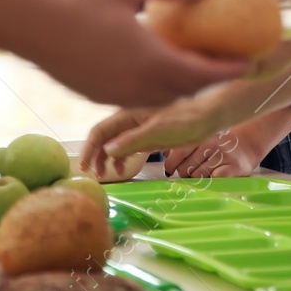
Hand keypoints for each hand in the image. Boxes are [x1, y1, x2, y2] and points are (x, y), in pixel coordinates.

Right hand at [32, 0, 249, 105]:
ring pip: (161, 98)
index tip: (249, 62)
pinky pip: (138, 98)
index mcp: (150, 62)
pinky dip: (156, 87)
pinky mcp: (99, 98)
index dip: (228, 70)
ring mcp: (116, 97)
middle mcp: (137, 87)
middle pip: (185, 91)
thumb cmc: (78, 0)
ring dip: (182, 85)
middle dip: (208, 79)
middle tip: (223, 60)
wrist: (29, 27)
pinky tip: (152, 66)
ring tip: (192, 63)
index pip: (202, 74)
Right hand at [81, 96, 226, 173]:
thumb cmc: (184, 118)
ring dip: (107, 159)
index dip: (89, 148)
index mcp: (127, 114)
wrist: (207, 117)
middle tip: (94, 176)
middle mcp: (129, 121)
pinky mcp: (147, 138)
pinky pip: (127, 149)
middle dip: (95, 156)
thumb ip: (132, 140)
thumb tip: (107, 151)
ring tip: (107, 176)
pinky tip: (122, 170)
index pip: (100, 131)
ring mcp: (138, 130)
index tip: (84, 166)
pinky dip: (121, 159)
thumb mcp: (157, 130)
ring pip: (114, 145)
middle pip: (104, 138)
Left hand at [164, 131, 262, 178]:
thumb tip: (165, 154)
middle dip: (184, 174)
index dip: (171, 164)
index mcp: (201, 136)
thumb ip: (184, 145)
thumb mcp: (203, 138)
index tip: (169, 170)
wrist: (249, 142)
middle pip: (186, 168)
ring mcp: (223, 156)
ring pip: (198, 176)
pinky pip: (214, 180)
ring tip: (202, 174)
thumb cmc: (221, 142)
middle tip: (188, 173)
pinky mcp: (233, 168)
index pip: (178, 152)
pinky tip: (213, 177)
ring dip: (197, 179)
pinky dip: (211, 181)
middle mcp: (211, 145)